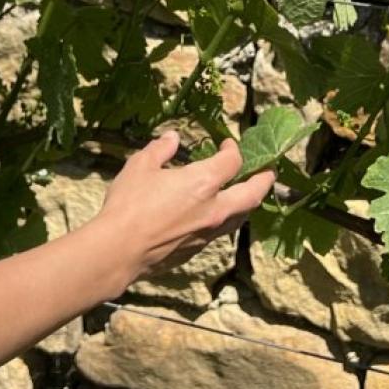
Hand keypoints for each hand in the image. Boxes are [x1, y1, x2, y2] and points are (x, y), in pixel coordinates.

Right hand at [88, 132, 273, 286]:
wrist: (119, 250)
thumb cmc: (128, 205)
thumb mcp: (140, 166)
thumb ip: (160, 150)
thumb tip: (173, 138)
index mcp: (202, 182)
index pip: (233, 162)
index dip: (233, 150)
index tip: (227, 145)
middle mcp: (214, 208)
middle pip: (253, 193)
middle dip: (265, 180)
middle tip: (269, 171)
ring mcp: (208, 232)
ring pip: (241, 216)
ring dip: (249, 202)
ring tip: (248, 193)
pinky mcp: (198, 249)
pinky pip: (222, 231)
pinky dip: (227, 219)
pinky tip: (217, 215)